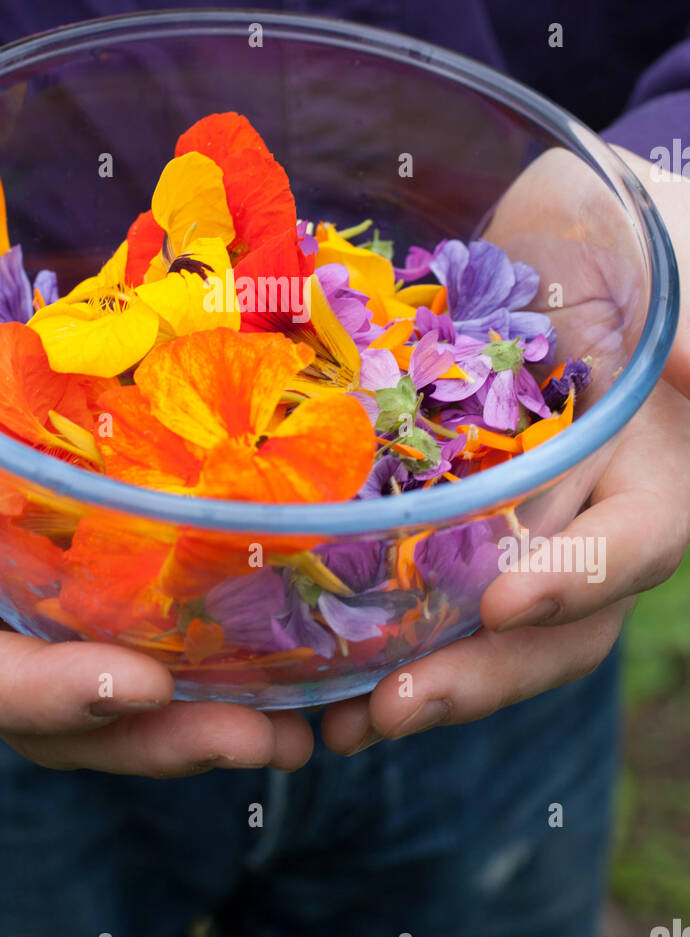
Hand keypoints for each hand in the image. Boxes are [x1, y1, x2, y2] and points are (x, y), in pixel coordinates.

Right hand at [0, 215, 312, 775]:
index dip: (35, 693)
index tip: (134, 682)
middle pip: (47, 711)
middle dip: (148, 737)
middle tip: (258, 736)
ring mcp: (19, 584)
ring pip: (102, 682)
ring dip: (196, 712)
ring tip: (296, 724)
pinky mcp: (74, 549)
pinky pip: (137, 616)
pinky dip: (208, 641)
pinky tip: (292, 641)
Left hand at [322, 146, 689, 753]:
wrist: (567, 218)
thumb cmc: (640, 232)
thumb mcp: (680, 261)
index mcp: (659, 474)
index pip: (638, 544)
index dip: (583, 577)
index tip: (511, 599)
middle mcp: (585, 511)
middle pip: (545, 621)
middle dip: (473, 671)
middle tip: (385, 707)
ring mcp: (509, 508)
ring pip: (467, 614)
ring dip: (401, 670)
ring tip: (321, 718)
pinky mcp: (436, 487)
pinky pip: (399, 560)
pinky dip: (352, 608)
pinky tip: (286, 648)